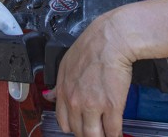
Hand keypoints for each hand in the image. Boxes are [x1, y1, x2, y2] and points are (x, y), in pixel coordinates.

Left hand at [54, 12, 134, 136]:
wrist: (111, 39)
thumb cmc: (92, 46)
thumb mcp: (66, 63)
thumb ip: (59, 84)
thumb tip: (50, 96)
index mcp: (63, 91)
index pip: (63, 122)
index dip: (73, 128)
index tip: (81, 127)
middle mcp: (75, 102)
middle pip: (79, 132)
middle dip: (88, 133)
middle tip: (96, 130)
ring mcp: (93, 106)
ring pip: (95, 135)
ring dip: (101, 136)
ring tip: (107, 134)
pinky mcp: (112, 107)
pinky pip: (112, 131)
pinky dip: (115, 135)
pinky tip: (118, 133)